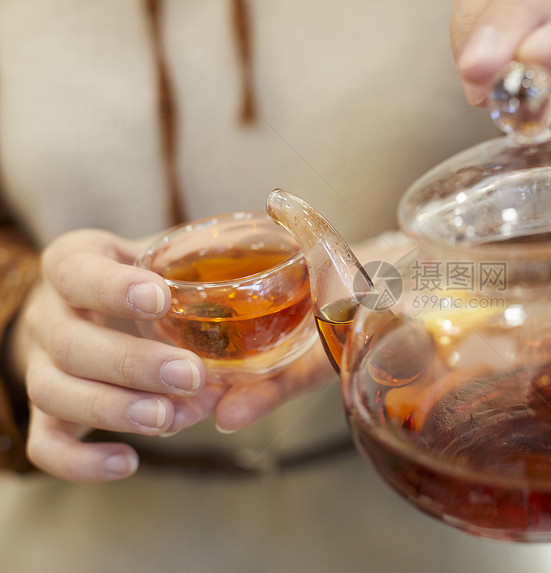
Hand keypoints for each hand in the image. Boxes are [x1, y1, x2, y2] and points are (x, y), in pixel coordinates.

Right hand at [11, 228, 330, 481]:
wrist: (101, 314)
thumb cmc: (156, 279)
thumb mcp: (178, 255)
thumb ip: (234, 259)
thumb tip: (298, 246)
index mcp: (79, 263)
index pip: (78, 269)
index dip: (112, 287)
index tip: (160, 298)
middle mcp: (52, 314)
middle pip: (71, 343)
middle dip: (131, 363)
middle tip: (190, 375)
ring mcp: (45, 366)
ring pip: (55, 393)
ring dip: (114, 409)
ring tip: (170, 418)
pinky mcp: (50, 414)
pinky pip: (47, 445)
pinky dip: (82, 461)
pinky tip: (128, 461)